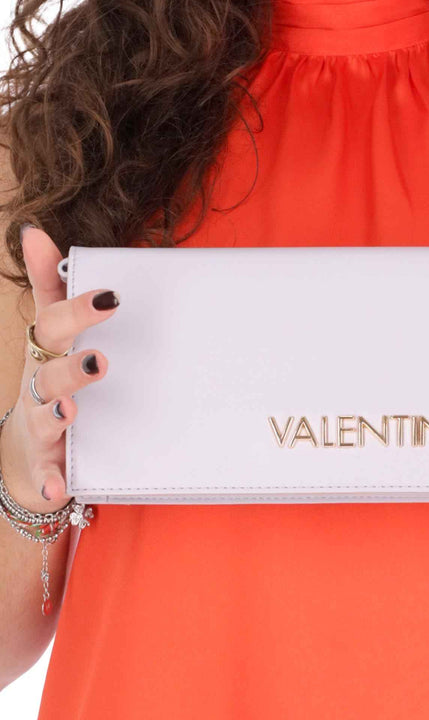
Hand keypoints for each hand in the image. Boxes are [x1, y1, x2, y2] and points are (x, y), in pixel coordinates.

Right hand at [0, 225, 119, 511]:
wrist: (25, 454)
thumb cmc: (48, 380)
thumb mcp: (50, 333)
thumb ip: (48, 284)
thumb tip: (34, 231)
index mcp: (46, 351)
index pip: (56, 324)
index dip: (78, 309)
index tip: (112, 296)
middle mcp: (39, 385)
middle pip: (50, 371)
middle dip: (71, 364)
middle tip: (101, 360)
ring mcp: (38, 425)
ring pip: (46, 416)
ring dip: (57, 412)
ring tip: (71, 411)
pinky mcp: (42, 463)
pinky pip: (44, 474)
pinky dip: (50, 481)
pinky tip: (59, 488)